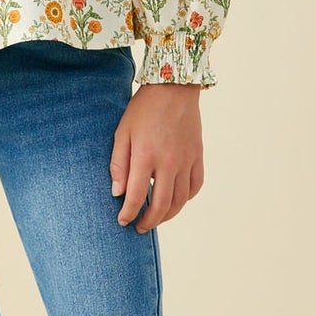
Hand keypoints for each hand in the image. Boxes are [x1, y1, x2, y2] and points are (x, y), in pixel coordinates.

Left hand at [110, 83, 203, 230]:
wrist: (174, 87)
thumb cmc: (143, 109)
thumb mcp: (122, 132)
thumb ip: (118, 164)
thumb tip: (117, 192)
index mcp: (146, 156)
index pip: (136, 197)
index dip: (128, 214)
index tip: (122, 220)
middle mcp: (169, 162)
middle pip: (161, 205)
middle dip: (148, 221)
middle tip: (139, 227)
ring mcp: (186, 161)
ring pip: (180, 201)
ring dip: (167, 215)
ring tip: (156, 218)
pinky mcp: (197, 157)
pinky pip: (195, 186)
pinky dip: (185, 199)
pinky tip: (175, 200)